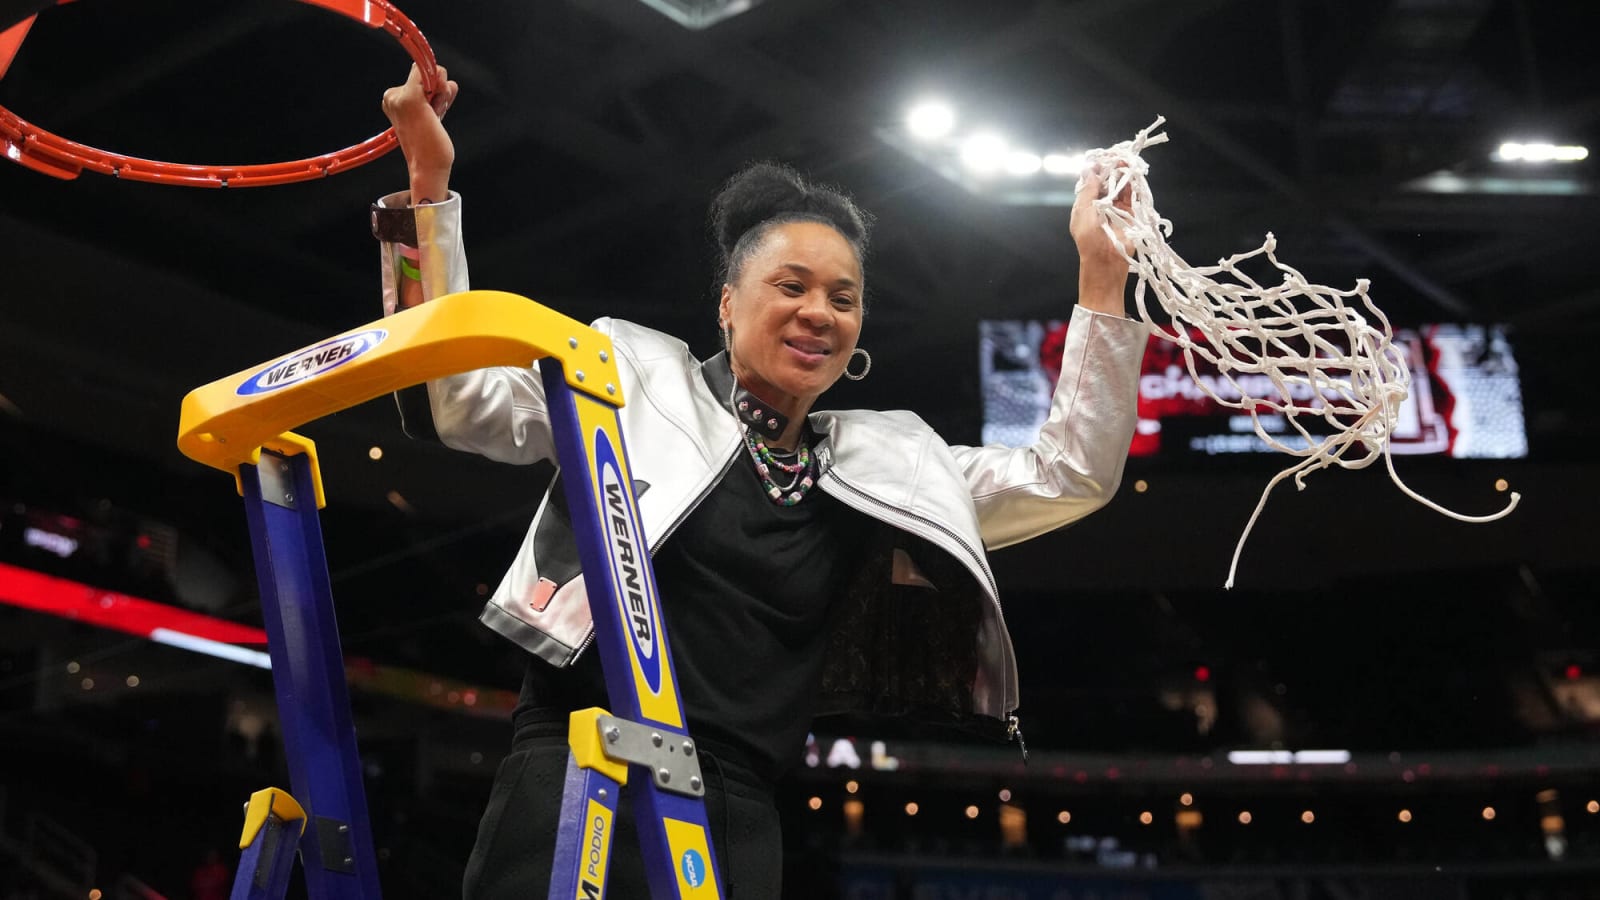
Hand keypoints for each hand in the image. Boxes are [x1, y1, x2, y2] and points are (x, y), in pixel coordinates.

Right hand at [381, 63, 459, 201]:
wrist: (426, 167)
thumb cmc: (431, 146)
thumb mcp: (432, 113)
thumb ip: (439, 94)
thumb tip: (450, 82)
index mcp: (393, 100)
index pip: (420, 77)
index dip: (434, 93)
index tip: (432, 115)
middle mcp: (392, 95)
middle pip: (427, 73)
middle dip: (439, 93)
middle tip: (434, 118)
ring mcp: (400, 95)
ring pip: (435, 72)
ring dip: (443, 96)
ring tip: (435, 119)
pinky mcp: (411, 97)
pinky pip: (435, 73)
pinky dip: (444, 92)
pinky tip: (437, 113)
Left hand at [1070, 162, 1133, 314]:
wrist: (1106, 262)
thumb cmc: (1089, 239)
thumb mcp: (1083, 212)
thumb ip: (1088, 190)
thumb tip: (1090, 170)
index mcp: (1085, 205)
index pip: (1090, 183)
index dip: (1095, 170)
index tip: (1100, 159)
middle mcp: (1100, 205)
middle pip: (1106, 182)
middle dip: (1110, 170)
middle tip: (1115, 158)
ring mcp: (1115, 209)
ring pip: (1119, 187)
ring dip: (1121, 175)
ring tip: (1124, 162)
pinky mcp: (1129, 214)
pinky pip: (1130, 196)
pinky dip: (1131, 184)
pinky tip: (1131, 173)